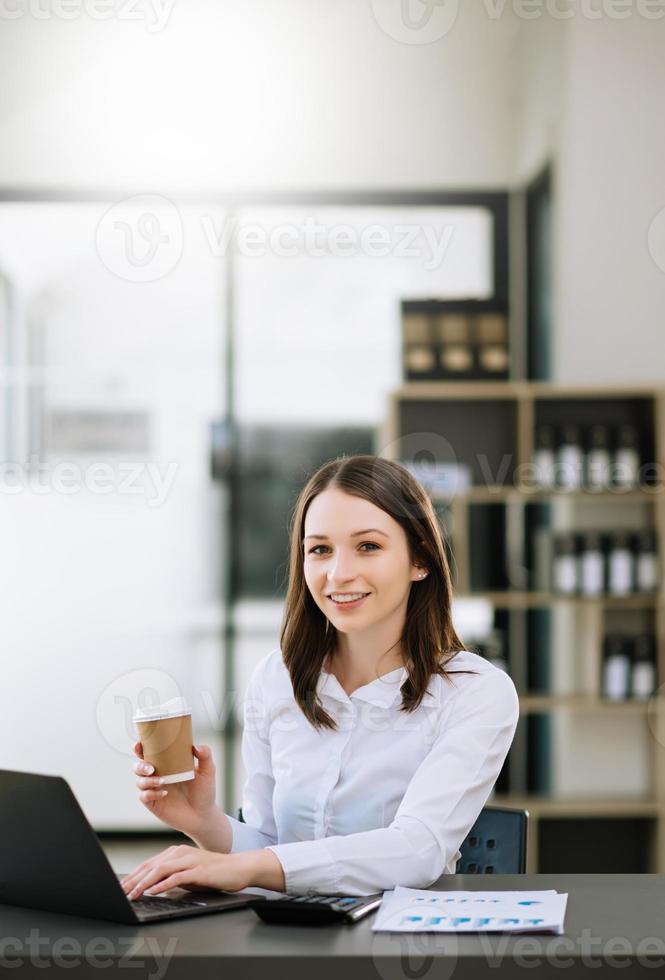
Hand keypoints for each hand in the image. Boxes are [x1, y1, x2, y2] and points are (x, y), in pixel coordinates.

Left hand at [121, 844, 252, 898]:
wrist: (238, 868)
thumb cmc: (214, 872)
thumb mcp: (188, 875)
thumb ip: (171, 877)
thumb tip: (152, 888)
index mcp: (176, 853)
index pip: (149, 864)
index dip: (133, 876)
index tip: (121, 887)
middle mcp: (180, 853)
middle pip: (151, 866)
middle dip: (133, 880)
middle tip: (120, 892)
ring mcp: (189, 860)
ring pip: (160, 870)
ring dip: (144, 883)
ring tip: (132, 894)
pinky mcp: (198, 869)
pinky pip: (177, 877)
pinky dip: (163, 884)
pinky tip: (153, 891)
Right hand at [133, 741, 217, 836]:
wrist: (203, 815)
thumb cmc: (204, 791)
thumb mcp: (208, 771)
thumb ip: (205, 755)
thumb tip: (195, 746)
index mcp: (167, 764)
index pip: (150, 753)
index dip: (140, 748)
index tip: (139, 745)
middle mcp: (158, 775)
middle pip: (138, 767)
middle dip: (140, 765)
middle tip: (151, 768)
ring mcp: (154, 790)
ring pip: (140, 781)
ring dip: (147, 780)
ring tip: (163, 781)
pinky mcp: (154, 804)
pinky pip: (144, 797)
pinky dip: (151, 793)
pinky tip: (164, 793)